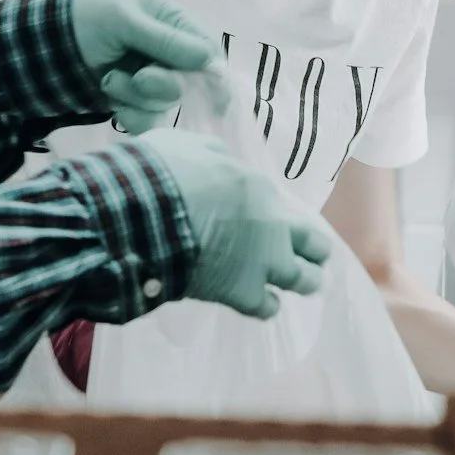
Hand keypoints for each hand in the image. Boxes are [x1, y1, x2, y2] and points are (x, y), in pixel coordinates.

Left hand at [71, 0, 222, 133]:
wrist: (44, 46)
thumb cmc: (86, 20)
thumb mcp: (125, 20)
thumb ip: (165, 40)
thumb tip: (209, 60)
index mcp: (172, 21)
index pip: (207, 48)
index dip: (214, 73)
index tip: (217, 97)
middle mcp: (167, 51)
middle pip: (189, 81)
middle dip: (163, 85)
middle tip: (140, 77)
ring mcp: (152, 77)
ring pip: (166, 103)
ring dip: (137, 97)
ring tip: (110, 81)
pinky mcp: (135, 100)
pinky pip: (149, 119)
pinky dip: (132, 116)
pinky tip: (114, 106)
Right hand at [134, 129, 330, 317]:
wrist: (140, 216)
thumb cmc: (160, 174)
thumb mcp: (190, 147)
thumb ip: (215, 156)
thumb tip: (222, 163)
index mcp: (259, 188)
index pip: (284, 205)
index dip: (277, 214)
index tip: (270, 220)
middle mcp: (272, 226)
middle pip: (313, 243)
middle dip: (314, 250)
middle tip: (314, 256)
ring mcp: (262, 263)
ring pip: (304, 279)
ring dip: (305, 280)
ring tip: (305, 284)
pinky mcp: (243, 293)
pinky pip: (267, 307)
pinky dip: (266, 305)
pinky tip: (263, 303)